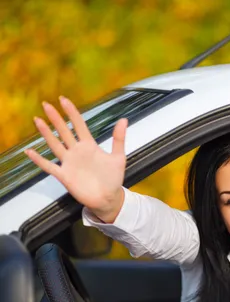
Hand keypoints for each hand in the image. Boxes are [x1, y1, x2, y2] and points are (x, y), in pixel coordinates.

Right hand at [25, 96, 127, 222]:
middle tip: (46, 104)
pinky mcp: (65, 176)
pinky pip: (49, 166)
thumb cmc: (113, 177)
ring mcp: (69, 163)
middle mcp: (77, 152)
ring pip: (55, 145)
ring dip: (46, 134)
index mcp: (89, 146)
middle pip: (64, 132)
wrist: (109, 197)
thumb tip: (123, 119)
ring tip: (37, 120)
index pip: (79, 125)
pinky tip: (30, 151)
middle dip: (56, 118)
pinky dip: (39, 160)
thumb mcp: (119, 157)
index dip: (72, 113)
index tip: (63, 100)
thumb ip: (119, 139)